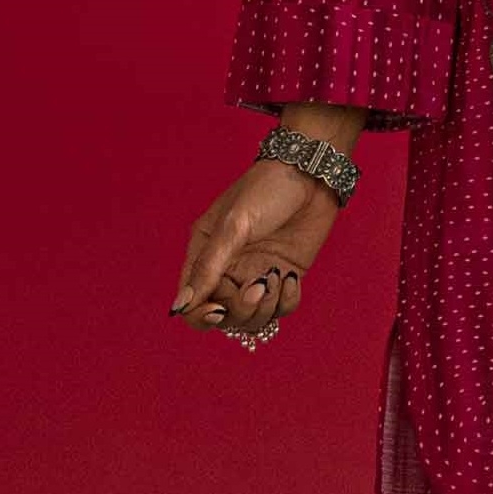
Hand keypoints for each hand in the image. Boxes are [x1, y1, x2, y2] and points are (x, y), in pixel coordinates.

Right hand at [169, 161, 339, 342]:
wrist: (312, 174)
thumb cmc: (267, 190)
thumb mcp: (234, 226)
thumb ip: (208, 267)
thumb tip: (180, 306)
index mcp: (204, 255)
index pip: (191, 304)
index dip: (202, 316)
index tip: (220, 308)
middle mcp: (228, 270)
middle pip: (224, 317)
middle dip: (242, 310)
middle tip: (259, 286)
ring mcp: (257, 275)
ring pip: (253, 318)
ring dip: (266, 307)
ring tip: (277, 278)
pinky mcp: (284, 277)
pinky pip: (281, 309)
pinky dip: (286, 301)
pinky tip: (291, 276)